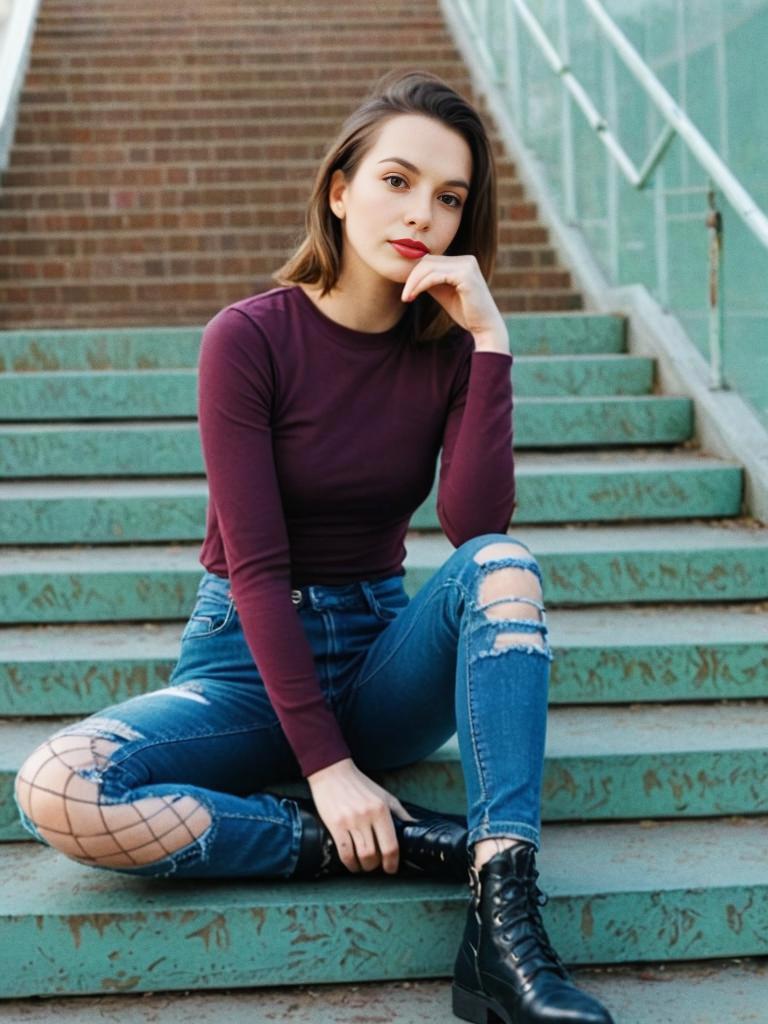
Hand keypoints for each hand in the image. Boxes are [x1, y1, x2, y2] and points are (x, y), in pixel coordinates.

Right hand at [306, 758, 417, 873]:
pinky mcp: (335, 825)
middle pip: (375, 854)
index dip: (392, 863)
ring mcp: (350, 821)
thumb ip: (401, 814)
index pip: (391, 845)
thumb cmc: (360, 785)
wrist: (332, 772)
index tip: (391, 868)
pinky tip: (352, 863)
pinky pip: (344, 853)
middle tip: (376, 865)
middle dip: (377, 866)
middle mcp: (367, 816)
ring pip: (360, 856)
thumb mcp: (385, 796)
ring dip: (364, 866)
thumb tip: (416, 827)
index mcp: (381, 809)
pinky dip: (350, 863)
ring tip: (364, 865)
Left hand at [400, 253, 506, 339]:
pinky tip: (413, 296)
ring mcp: (467, 266)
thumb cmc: (465, 312)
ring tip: (407, 298)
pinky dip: (421, 285)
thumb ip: (431, 281)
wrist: (484, 327)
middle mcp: (466, 260)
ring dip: (413, 283)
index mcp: (463, 262)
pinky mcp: (465, 275)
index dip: (415, 274)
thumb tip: (410, 274)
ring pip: (428, 267)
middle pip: (428, 261)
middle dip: (412, 278)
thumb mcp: (444, 292)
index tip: (406, 292)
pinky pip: (435, 276)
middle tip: (404, 297)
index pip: (431, 261)